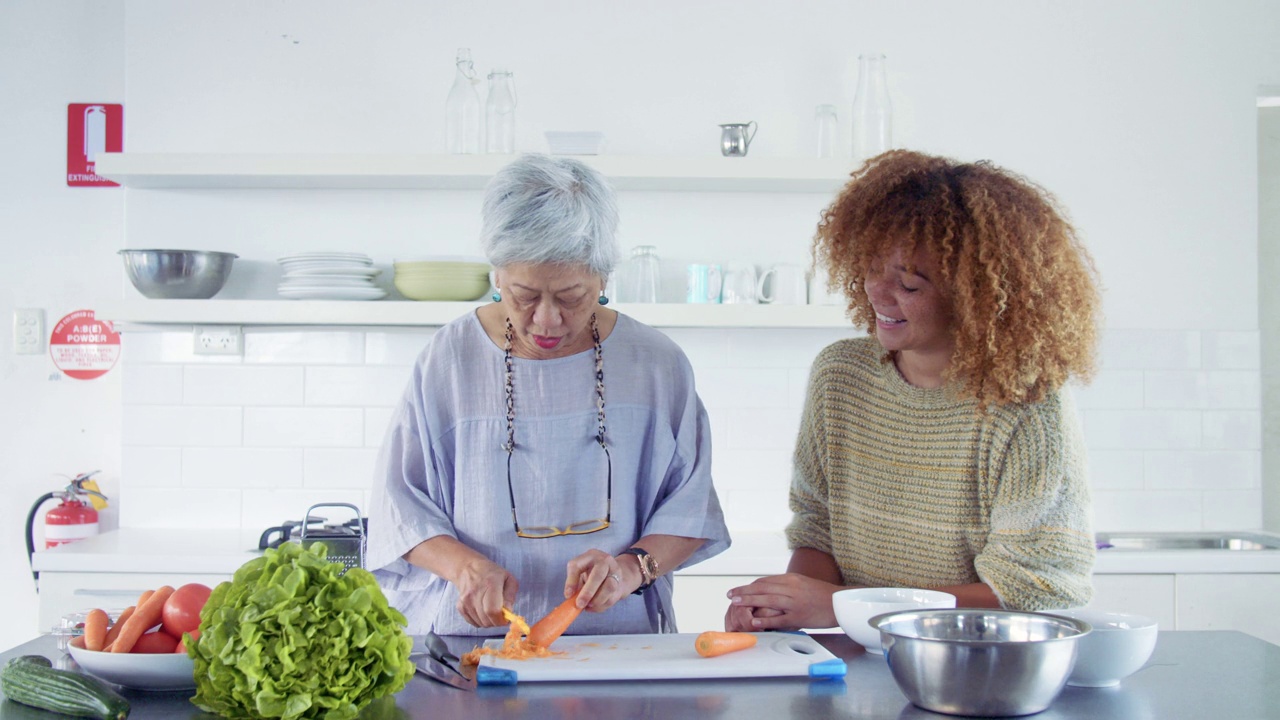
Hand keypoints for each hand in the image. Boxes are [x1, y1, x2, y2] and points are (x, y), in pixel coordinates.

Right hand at [454, 556, 517, 627]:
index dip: (501, 619)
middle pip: (486, 619)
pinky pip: (473, 623)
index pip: (493, 610)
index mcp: (490, 584)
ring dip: (489, 622)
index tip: (506, 619)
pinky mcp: (460, 606)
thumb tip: (508, 612)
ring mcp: (466, 600)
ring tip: (492, 611)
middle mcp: (475, 593)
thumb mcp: (508, 579)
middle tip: (500, 615)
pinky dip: (480, 621)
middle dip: (496, 622)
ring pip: (480, 623)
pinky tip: (483, 611)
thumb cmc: (492, 574)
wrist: (468, 568)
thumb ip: (510, 596)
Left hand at [563, 549, 628, 612]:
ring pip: (609, 587)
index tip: (568, 595)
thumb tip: (570, 598)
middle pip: (598, 575)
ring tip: (588, 605)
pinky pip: (612, 598)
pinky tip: (594, 606)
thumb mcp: (581, 572)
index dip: (571, 581)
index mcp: (589, 556)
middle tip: (579, 604)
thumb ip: (575, 584)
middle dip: (588, 592)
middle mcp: (604, 561)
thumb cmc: (591, 573)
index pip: (577, 565)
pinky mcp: (620, 584)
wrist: (613, 573)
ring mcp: (615, 572)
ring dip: (597, 600)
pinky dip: (601, 605)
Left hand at [726, 573, 844, 629]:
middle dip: (744, 592)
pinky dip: (766, 620)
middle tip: (730, 595)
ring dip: (749, 601)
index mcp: (791, 579)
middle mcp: (792, 588)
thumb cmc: (821, 594)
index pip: (764, 581)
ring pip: (768, 600)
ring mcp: (795, 602)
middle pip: (763, 588)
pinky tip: (754, 621)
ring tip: (735, 603)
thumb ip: (785, 585)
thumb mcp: (802, 583)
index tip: (738, 589)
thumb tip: (768, 588)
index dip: (749, 586)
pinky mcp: (800, 616)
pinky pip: (780, 618)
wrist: (840, 603)